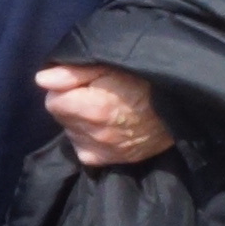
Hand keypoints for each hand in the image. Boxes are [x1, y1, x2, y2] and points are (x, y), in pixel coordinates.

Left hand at [38, 61, 170, 168]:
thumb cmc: (147, 78)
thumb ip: (73, 73)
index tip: (82, 83)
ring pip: (72, 133)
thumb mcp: (111, 65)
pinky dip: (89, 140)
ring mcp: (106, 150)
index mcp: (92, 109)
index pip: (53, 101)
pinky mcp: (115, 160)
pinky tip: (105, 128)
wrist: (182, 103)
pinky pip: (86, 152)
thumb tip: (42, 79)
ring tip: (105, 110)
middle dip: (72, 104)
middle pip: (62, 118)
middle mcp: (96, 134)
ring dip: (80, 122)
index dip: (64, 89)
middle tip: (96, 94)